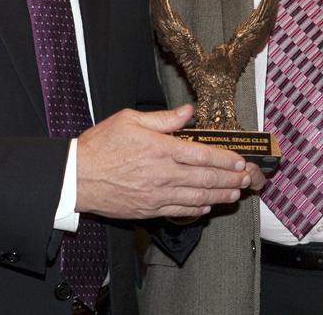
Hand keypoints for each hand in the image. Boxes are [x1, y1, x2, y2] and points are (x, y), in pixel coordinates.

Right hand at [76, 104, 255, 218]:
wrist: (76, 177)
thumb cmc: (100, 146)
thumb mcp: (129, 120)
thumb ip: (163, 118)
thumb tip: (188, 112)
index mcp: (160, 149)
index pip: (202, 154)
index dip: (225, 159)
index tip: (239, 160)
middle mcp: (163, 174)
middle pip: (206, 178)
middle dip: (230, 178)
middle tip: (247, 178)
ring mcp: (157, 195)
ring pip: (198, 197)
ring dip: (220, 195)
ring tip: (235, 193)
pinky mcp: (148, 210)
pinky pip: (180, 210)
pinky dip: (197, 209)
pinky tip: (207, 206)